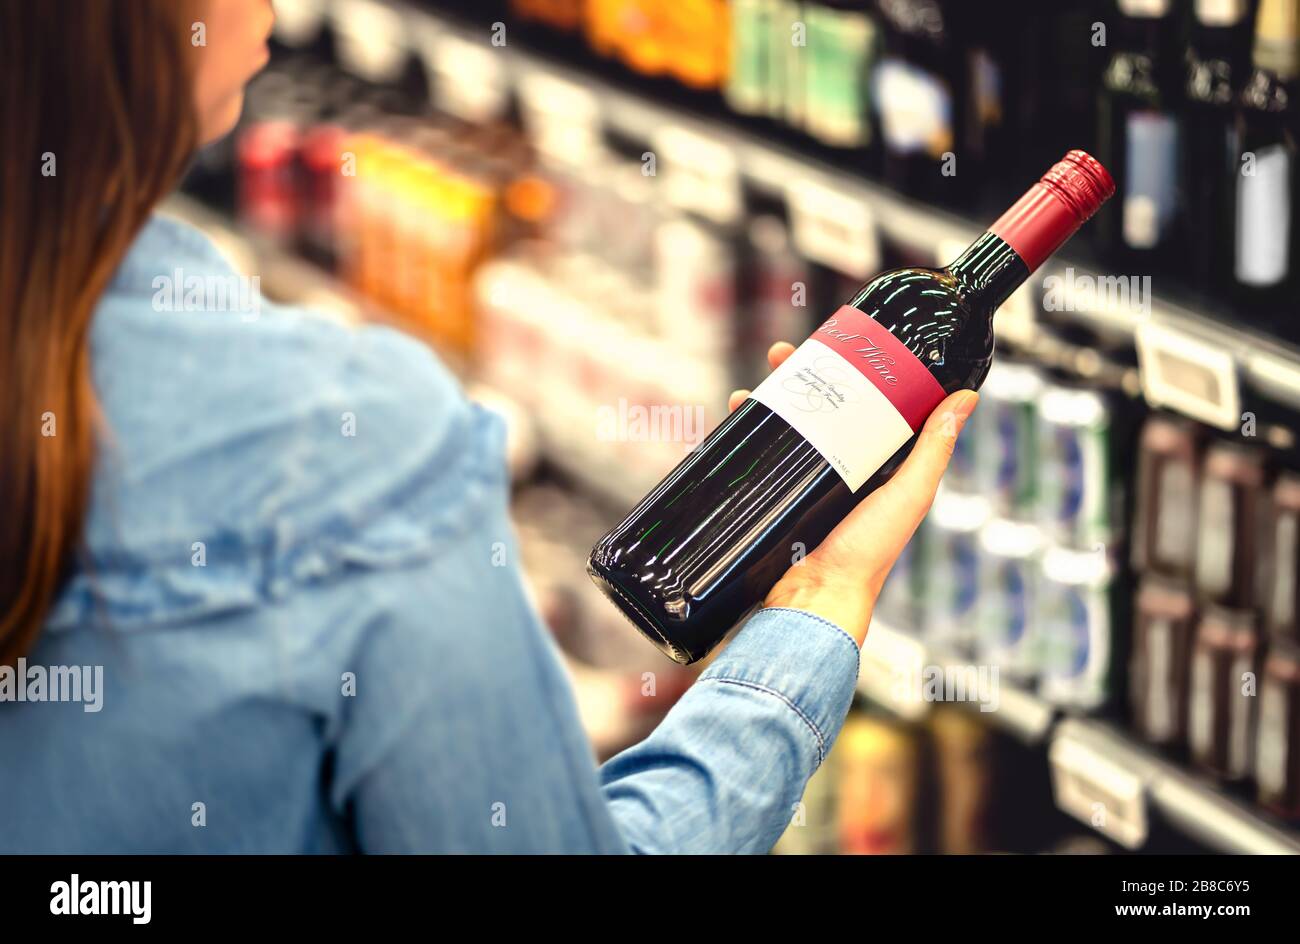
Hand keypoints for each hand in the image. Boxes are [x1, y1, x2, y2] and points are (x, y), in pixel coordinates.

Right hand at [728, 342, 978, 646]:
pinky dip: (741, 436)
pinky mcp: (769, 500)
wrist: (813, 599)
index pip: (859, 404)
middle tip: (779, 354)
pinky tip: (731, 420)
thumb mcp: (908, 496)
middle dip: (794, 377)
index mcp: (872, 467)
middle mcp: (835, 471)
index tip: (834, 344)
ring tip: (748, 388)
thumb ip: (933, 450)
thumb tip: (966, 396)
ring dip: (762, 402)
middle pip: (813, 408)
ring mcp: (799, 485)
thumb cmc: (867, 556)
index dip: (846, 371)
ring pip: (780, 429)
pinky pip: (755, 459)